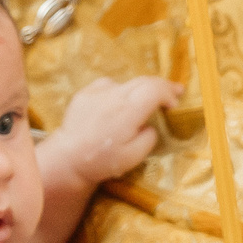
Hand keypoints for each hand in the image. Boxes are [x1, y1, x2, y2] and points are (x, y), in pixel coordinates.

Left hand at [46, 76, 182, 184]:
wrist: (67, 159)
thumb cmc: (102, 161)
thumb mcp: (134, 156)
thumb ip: (149, 137)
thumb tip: (152, 124)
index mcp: (128, 110)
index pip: (155, 89)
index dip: (169, 93)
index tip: (175, 103)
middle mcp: (113, 94)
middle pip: (144, 81)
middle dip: (161, 86)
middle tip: (174, 92)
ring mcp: (97, 91)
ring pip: (127, 83)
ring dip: (140, 89)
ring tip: (145, 101)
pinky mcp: (85, 92)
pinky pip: (109, 86)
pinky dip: (119, 92)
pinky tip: (117, 105)